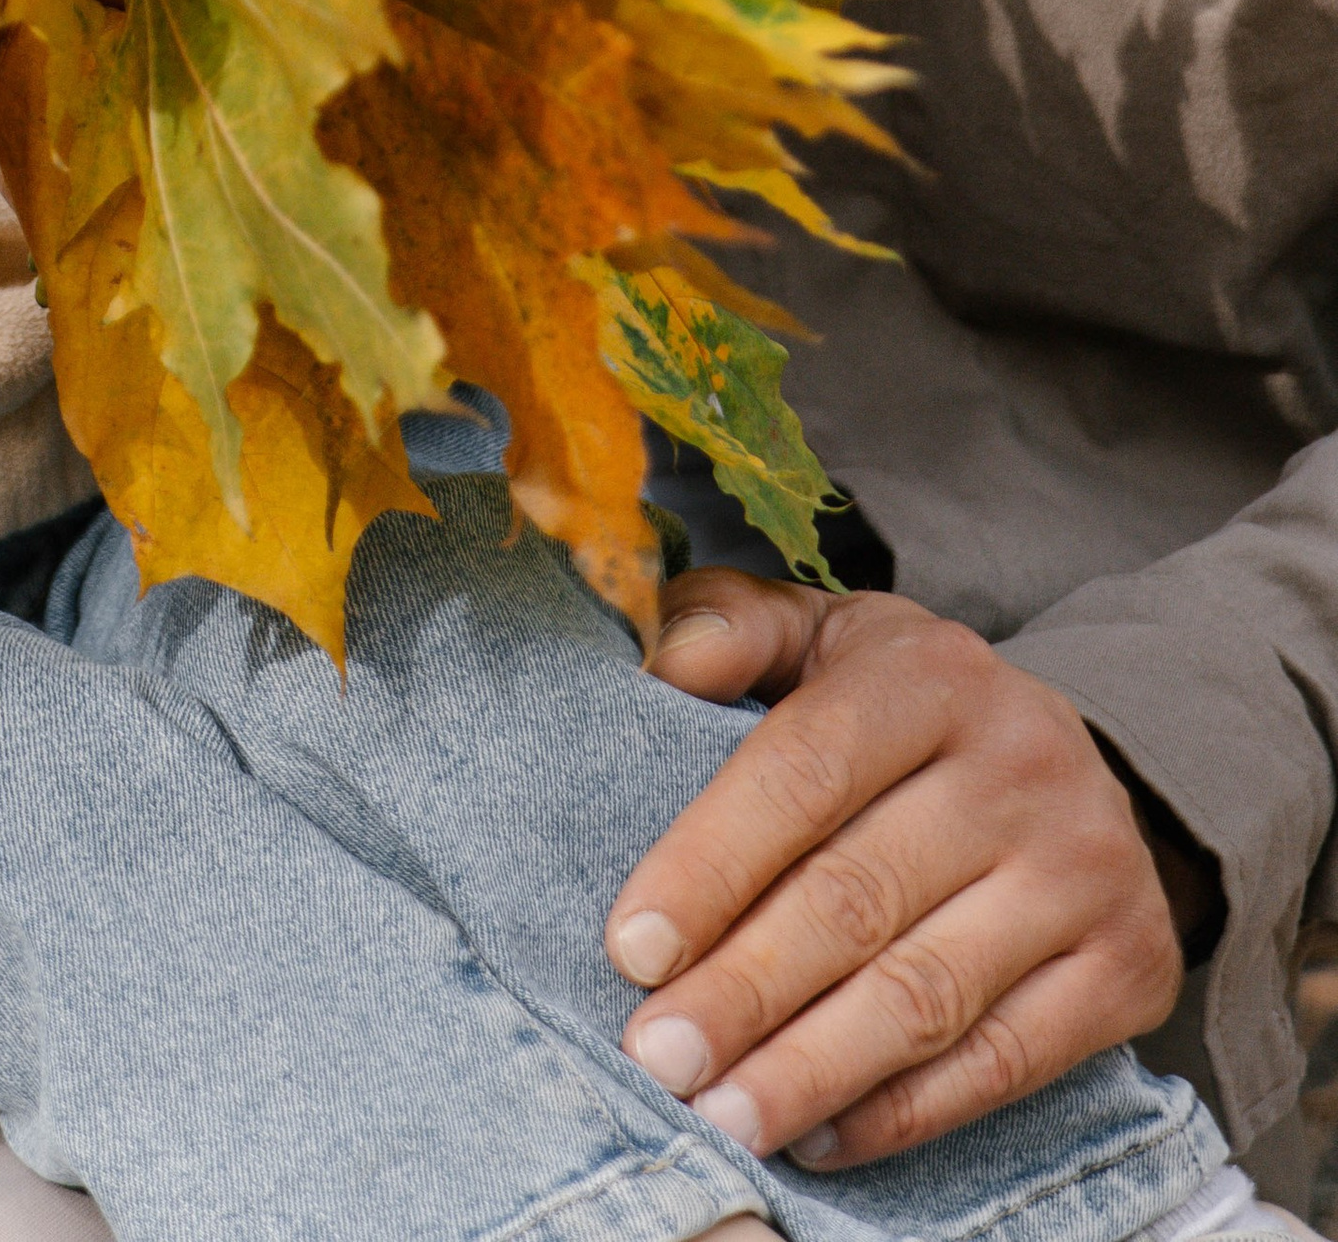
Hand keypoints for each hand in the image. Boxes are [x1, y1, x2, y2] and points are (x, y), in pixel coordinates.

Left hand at [604, 575, 1190, 1169]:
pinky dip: (905, 1112)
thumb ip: (732, 628)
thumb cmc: (901, 709)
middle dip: (744, 989)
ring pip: (927, 995)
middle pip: (858, 896)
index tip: (632, 949)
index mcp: (930, 670)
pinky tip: (820, 1135)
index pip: (804, 771)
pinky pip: (1004, 1063)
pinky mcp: (1131, 968)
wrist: (1079, 763)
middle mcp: (1021, 763)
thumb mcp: (823, 636)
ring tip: (722, 1118)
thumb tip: (660, 667)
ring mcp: (1086, 870)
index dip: (711, 863)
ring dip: (811, 1069)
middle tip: (655, 1057)